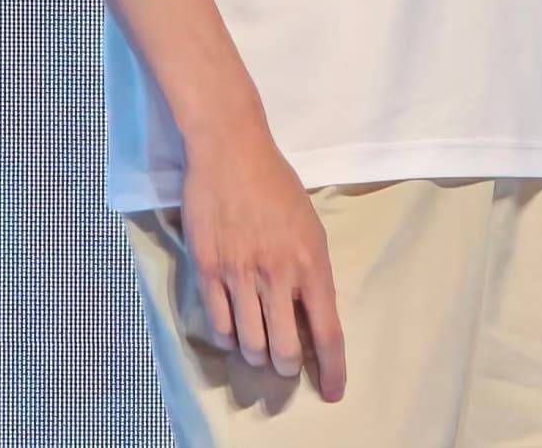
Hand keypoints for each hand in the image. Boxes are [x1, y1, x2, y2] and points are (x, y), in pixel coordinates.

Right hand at [175, 122, 348, 399]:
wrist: (231, 150)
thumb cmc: (277, 185)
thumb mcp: (311, 226)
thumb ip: (312, 272)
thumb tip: (313, 316)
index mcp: (311, 262)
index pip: (327, 332)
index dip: (332, 370)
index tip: (332, 392)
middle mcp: (277, 273)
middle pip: (285, 350)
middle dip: (288, 369)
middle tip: (286, 365)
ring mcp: (240, 273)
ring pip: (251, 343)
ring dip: (258, 354)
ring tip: (260, 346)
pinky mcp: (208, 269)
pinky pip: (219, 324)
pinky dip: (230, 338)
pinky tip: (235, 330)